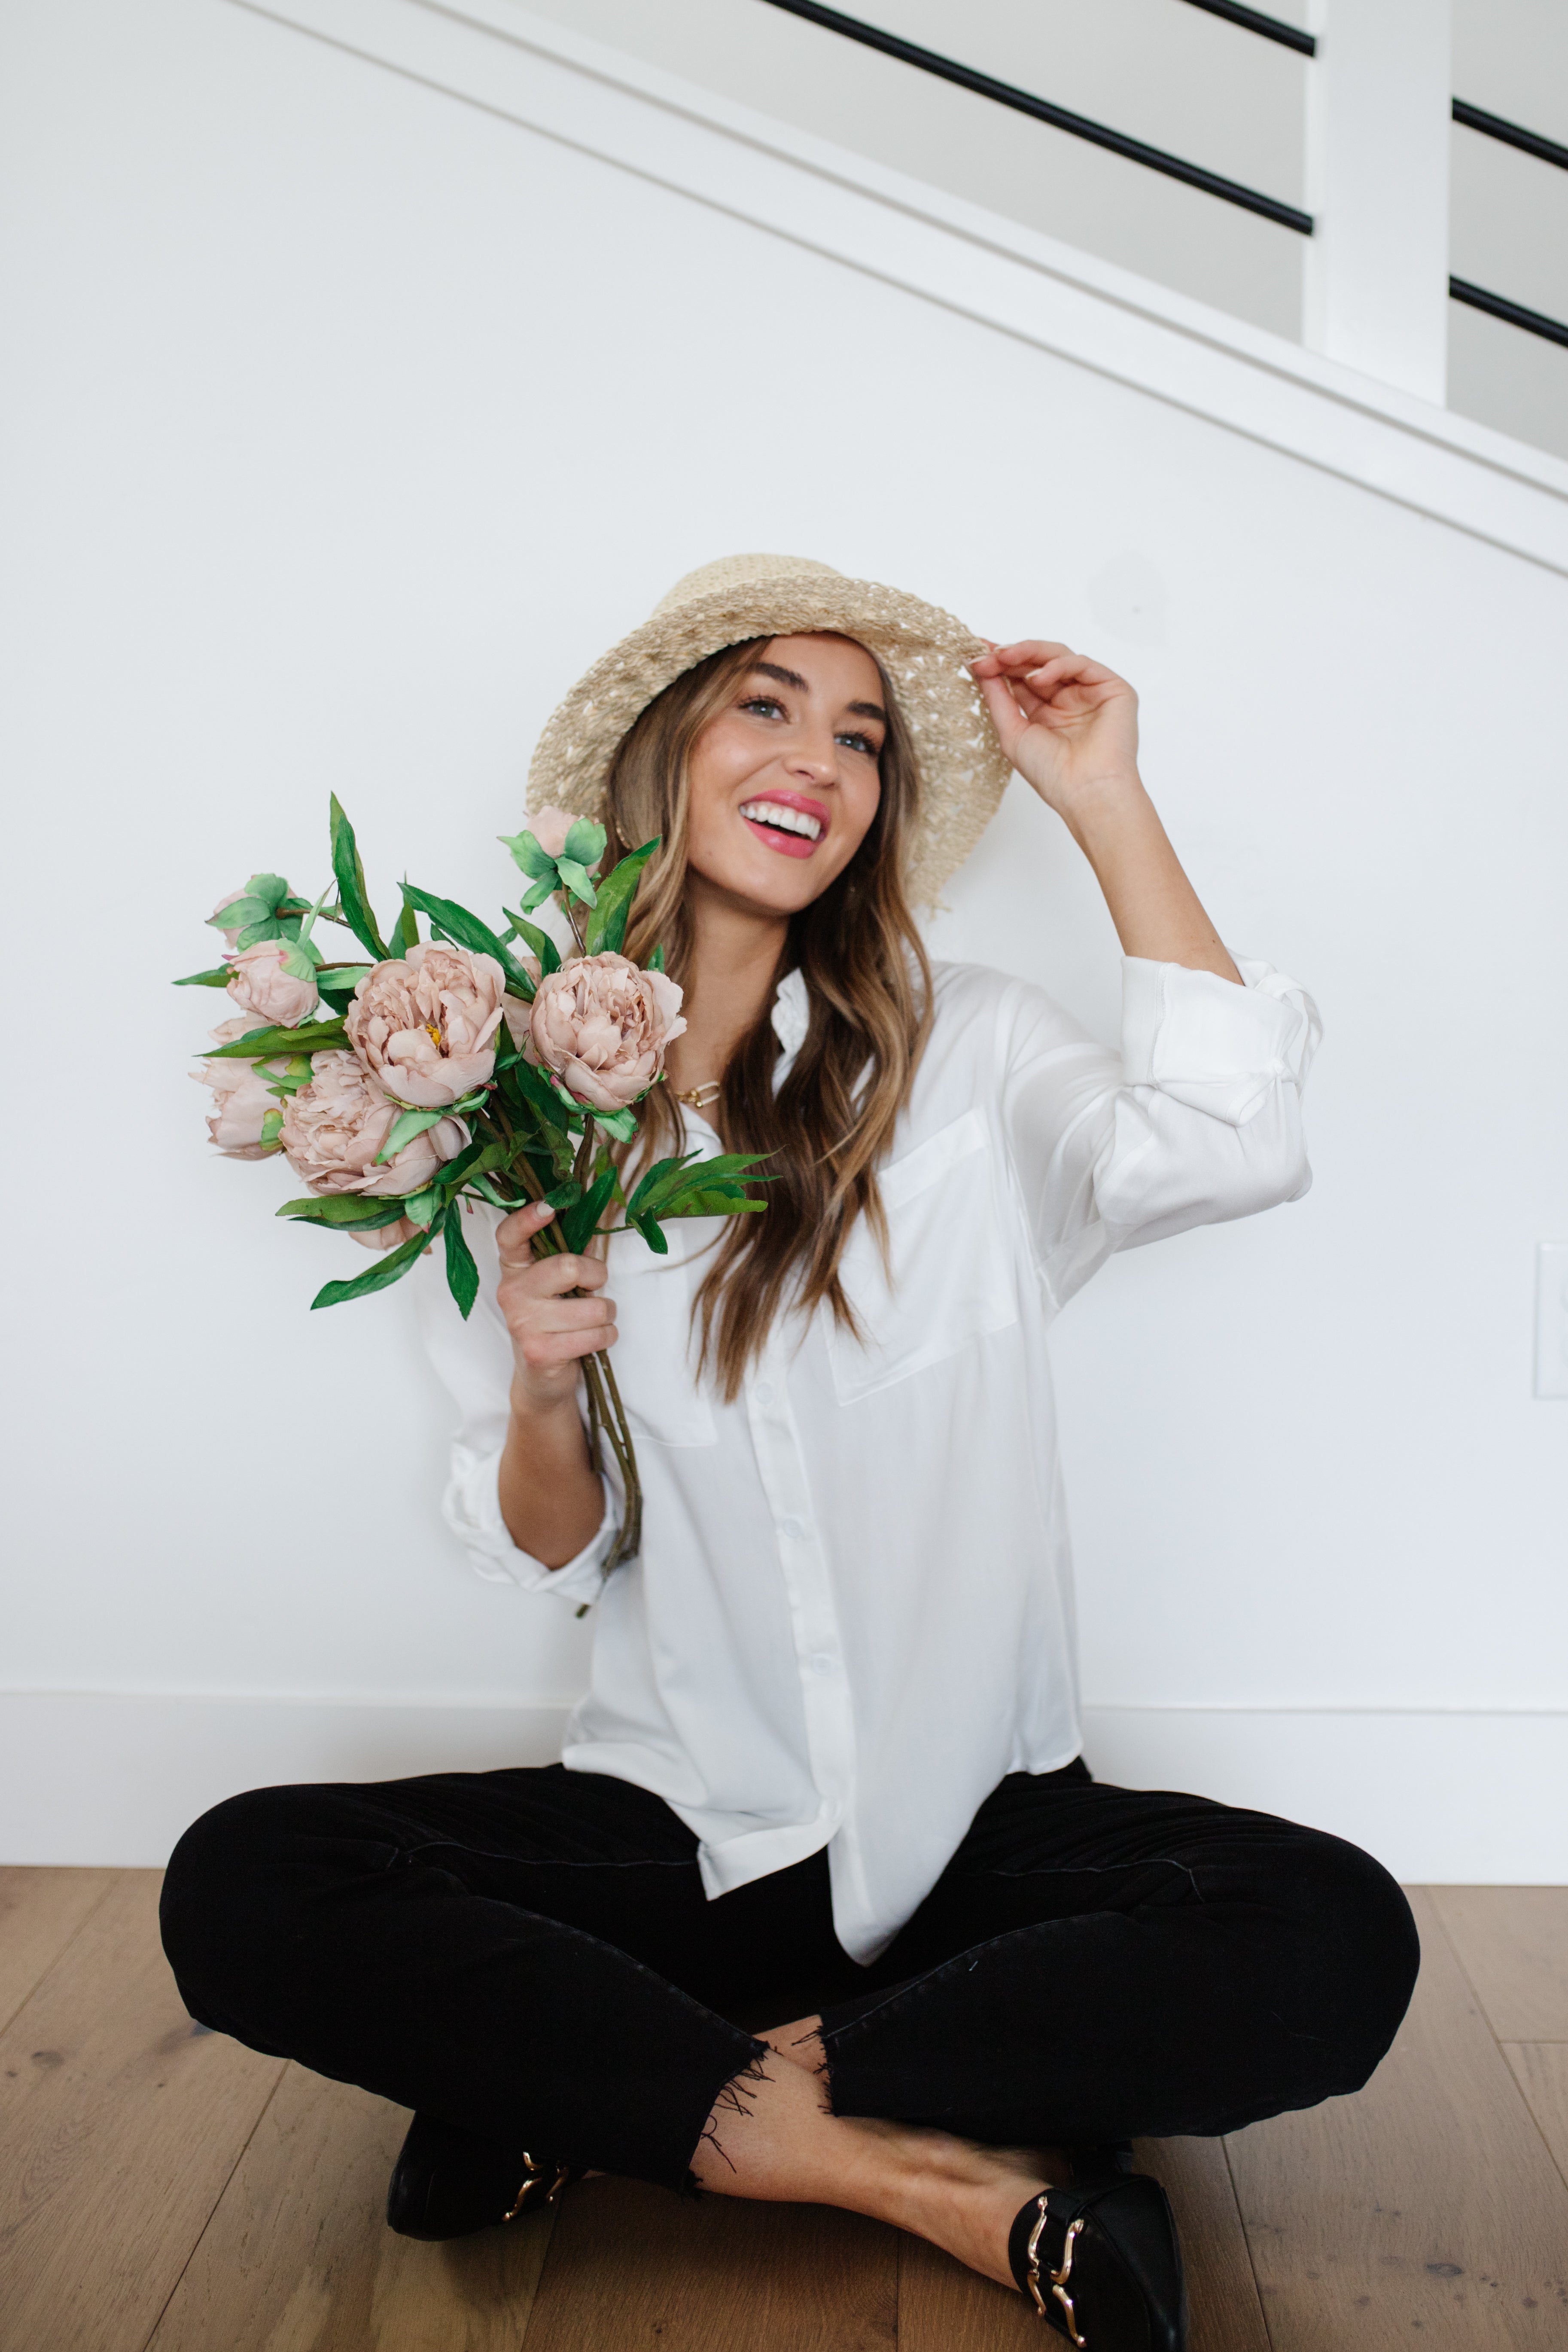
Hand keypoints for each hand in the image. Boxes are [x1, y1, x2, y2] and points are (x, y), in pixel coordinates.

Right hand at [496, 1201, 617, 1418]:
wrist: (540, 1378)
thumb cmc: (556, 1321)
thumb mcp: (558, 1285)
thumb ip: (571, 1253)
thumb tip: (594, 1216)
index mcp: (514, 1269)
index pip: (509, 1236)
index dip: (527, 1219)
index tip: (549, 1206)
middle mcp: (511, 1292)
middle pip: (567, 1266)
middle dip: (596, 1276)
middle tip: (594, 1287)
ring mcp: (522, 1323)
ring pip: (593, 1307)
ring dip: (606, 1315)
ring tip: (592, 1321)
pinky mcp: (540, 1351)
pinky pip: (596, 1335)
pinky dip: (606, 1336)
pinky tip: (591, 1340)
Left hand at [970, 642, 1140, 827]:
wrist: (1085, 791)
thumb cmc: (1052, 773)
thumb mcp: (1012, 732)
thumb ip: (998, 699)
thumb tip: (981, 669)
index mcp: (1046, 712)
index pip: (1021, 677)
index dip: (999, 665)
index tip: (975, 656)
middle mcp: (1069, 699)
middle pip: (1038, 663)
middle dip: (1010, 656)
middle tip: (986, 654)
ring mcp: (1090, 692)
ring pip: (1059, 657)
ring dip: (1029, 653)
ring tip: (1004, 658)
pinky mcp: (1113, 688)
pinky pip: (1082, 664)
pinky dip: (1058, 665)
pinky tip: (1037, 677)